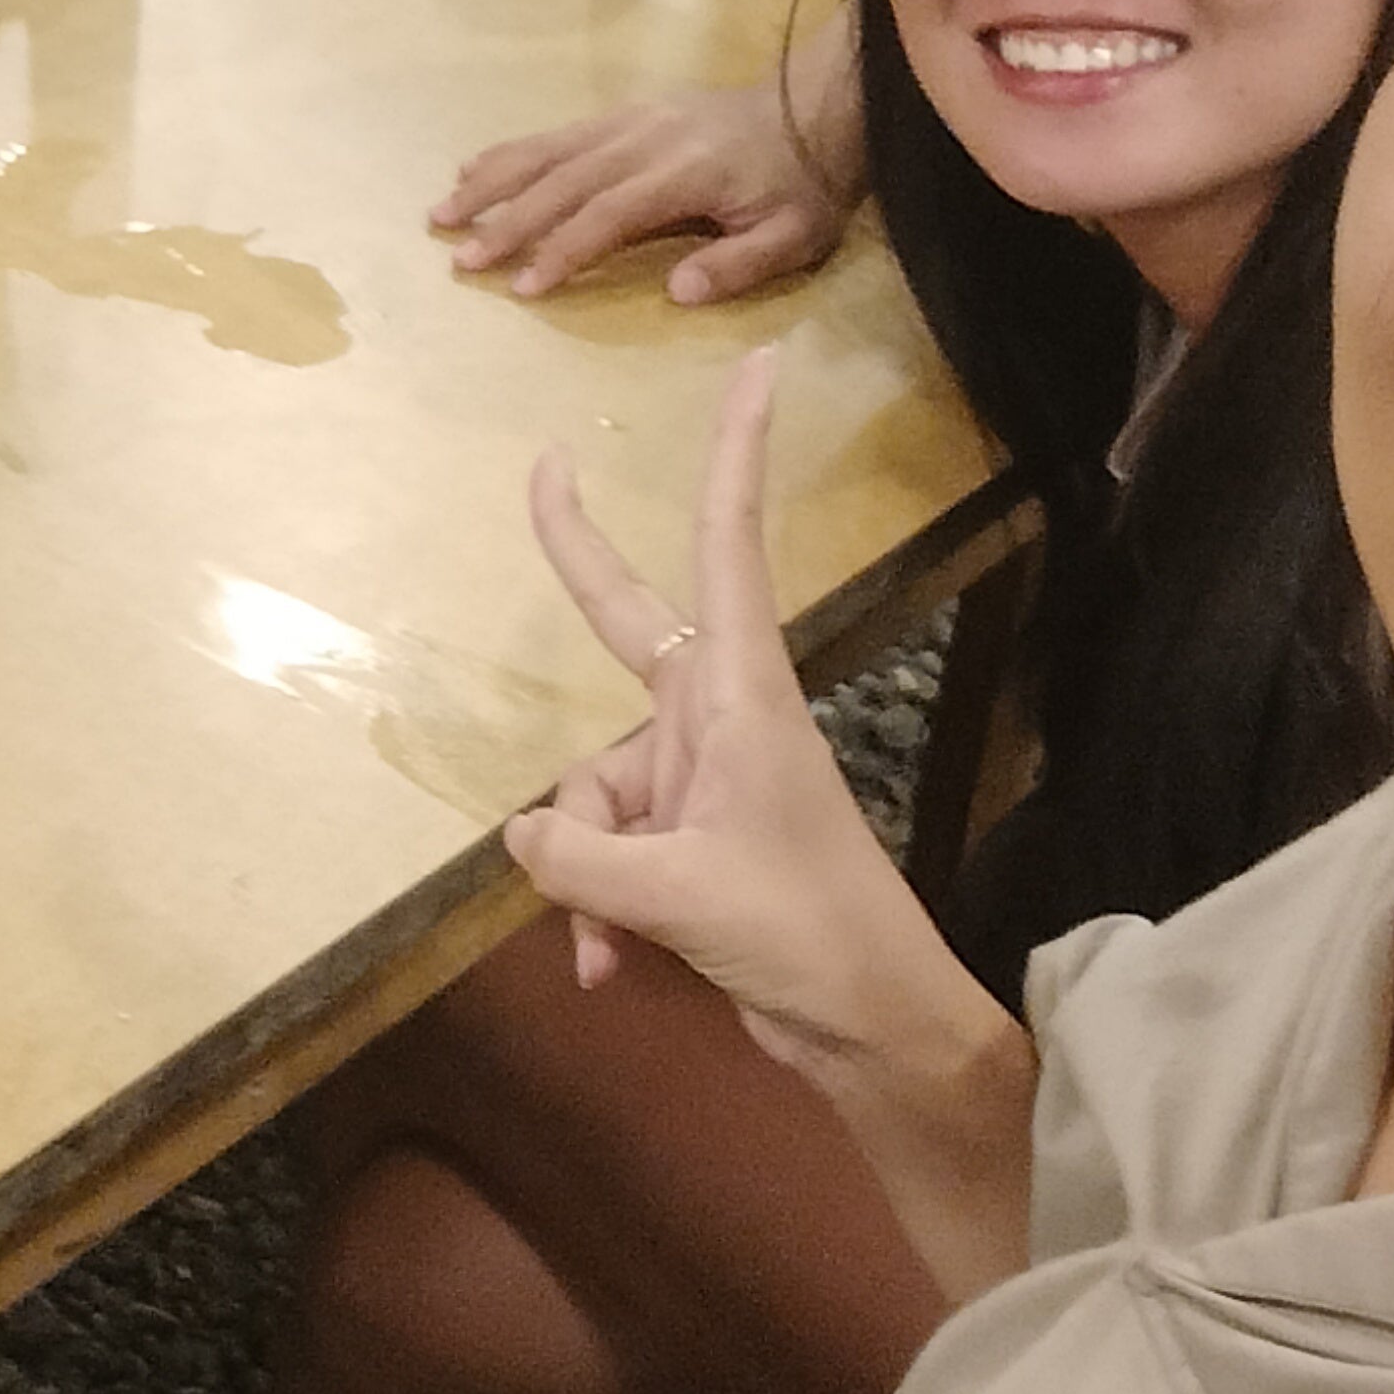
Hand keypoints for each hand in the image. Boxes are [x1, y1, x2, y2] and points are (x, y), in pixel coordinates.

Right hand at [436, 80, 856, 303]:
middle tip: (460, 258)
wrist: (815, 103)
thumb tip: (676, 294)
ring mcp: (628, 120)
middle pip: (562, 182)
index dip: (564, 250)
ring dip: (490, 182)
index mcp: (684, 175)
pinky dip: (510, 152)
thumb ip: (738, 265)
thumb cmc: (804, 184)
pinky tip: (472, 168)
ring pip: (547, 151)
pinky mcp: (623, 112)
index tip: (523, 287)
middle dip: (507, 221)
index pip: (609, 215)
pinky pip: (557, 132)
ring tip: (441, 212)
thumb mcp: (795, 236)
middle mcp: (644, 140)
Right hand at [501, 354, 978, 1077]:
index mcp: (739, 694)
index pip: (727, 546)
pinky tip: (611, 969)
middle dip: (577, 559)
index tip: (760, 364)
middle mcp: (718, 718)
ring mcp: (703, 781)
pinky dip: (601, 909)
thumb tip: (522, 836)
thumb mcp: (676, 895)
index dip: (735, 453)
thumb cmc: (802, 932)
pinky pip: (609, 854)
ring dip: (588, 872)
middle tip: (539, 467)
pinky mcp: (692, 845)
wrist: (872, 1029)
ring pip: (596, 791)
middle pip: (624, 630)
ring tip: (614, 943)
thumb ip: (578, 859)